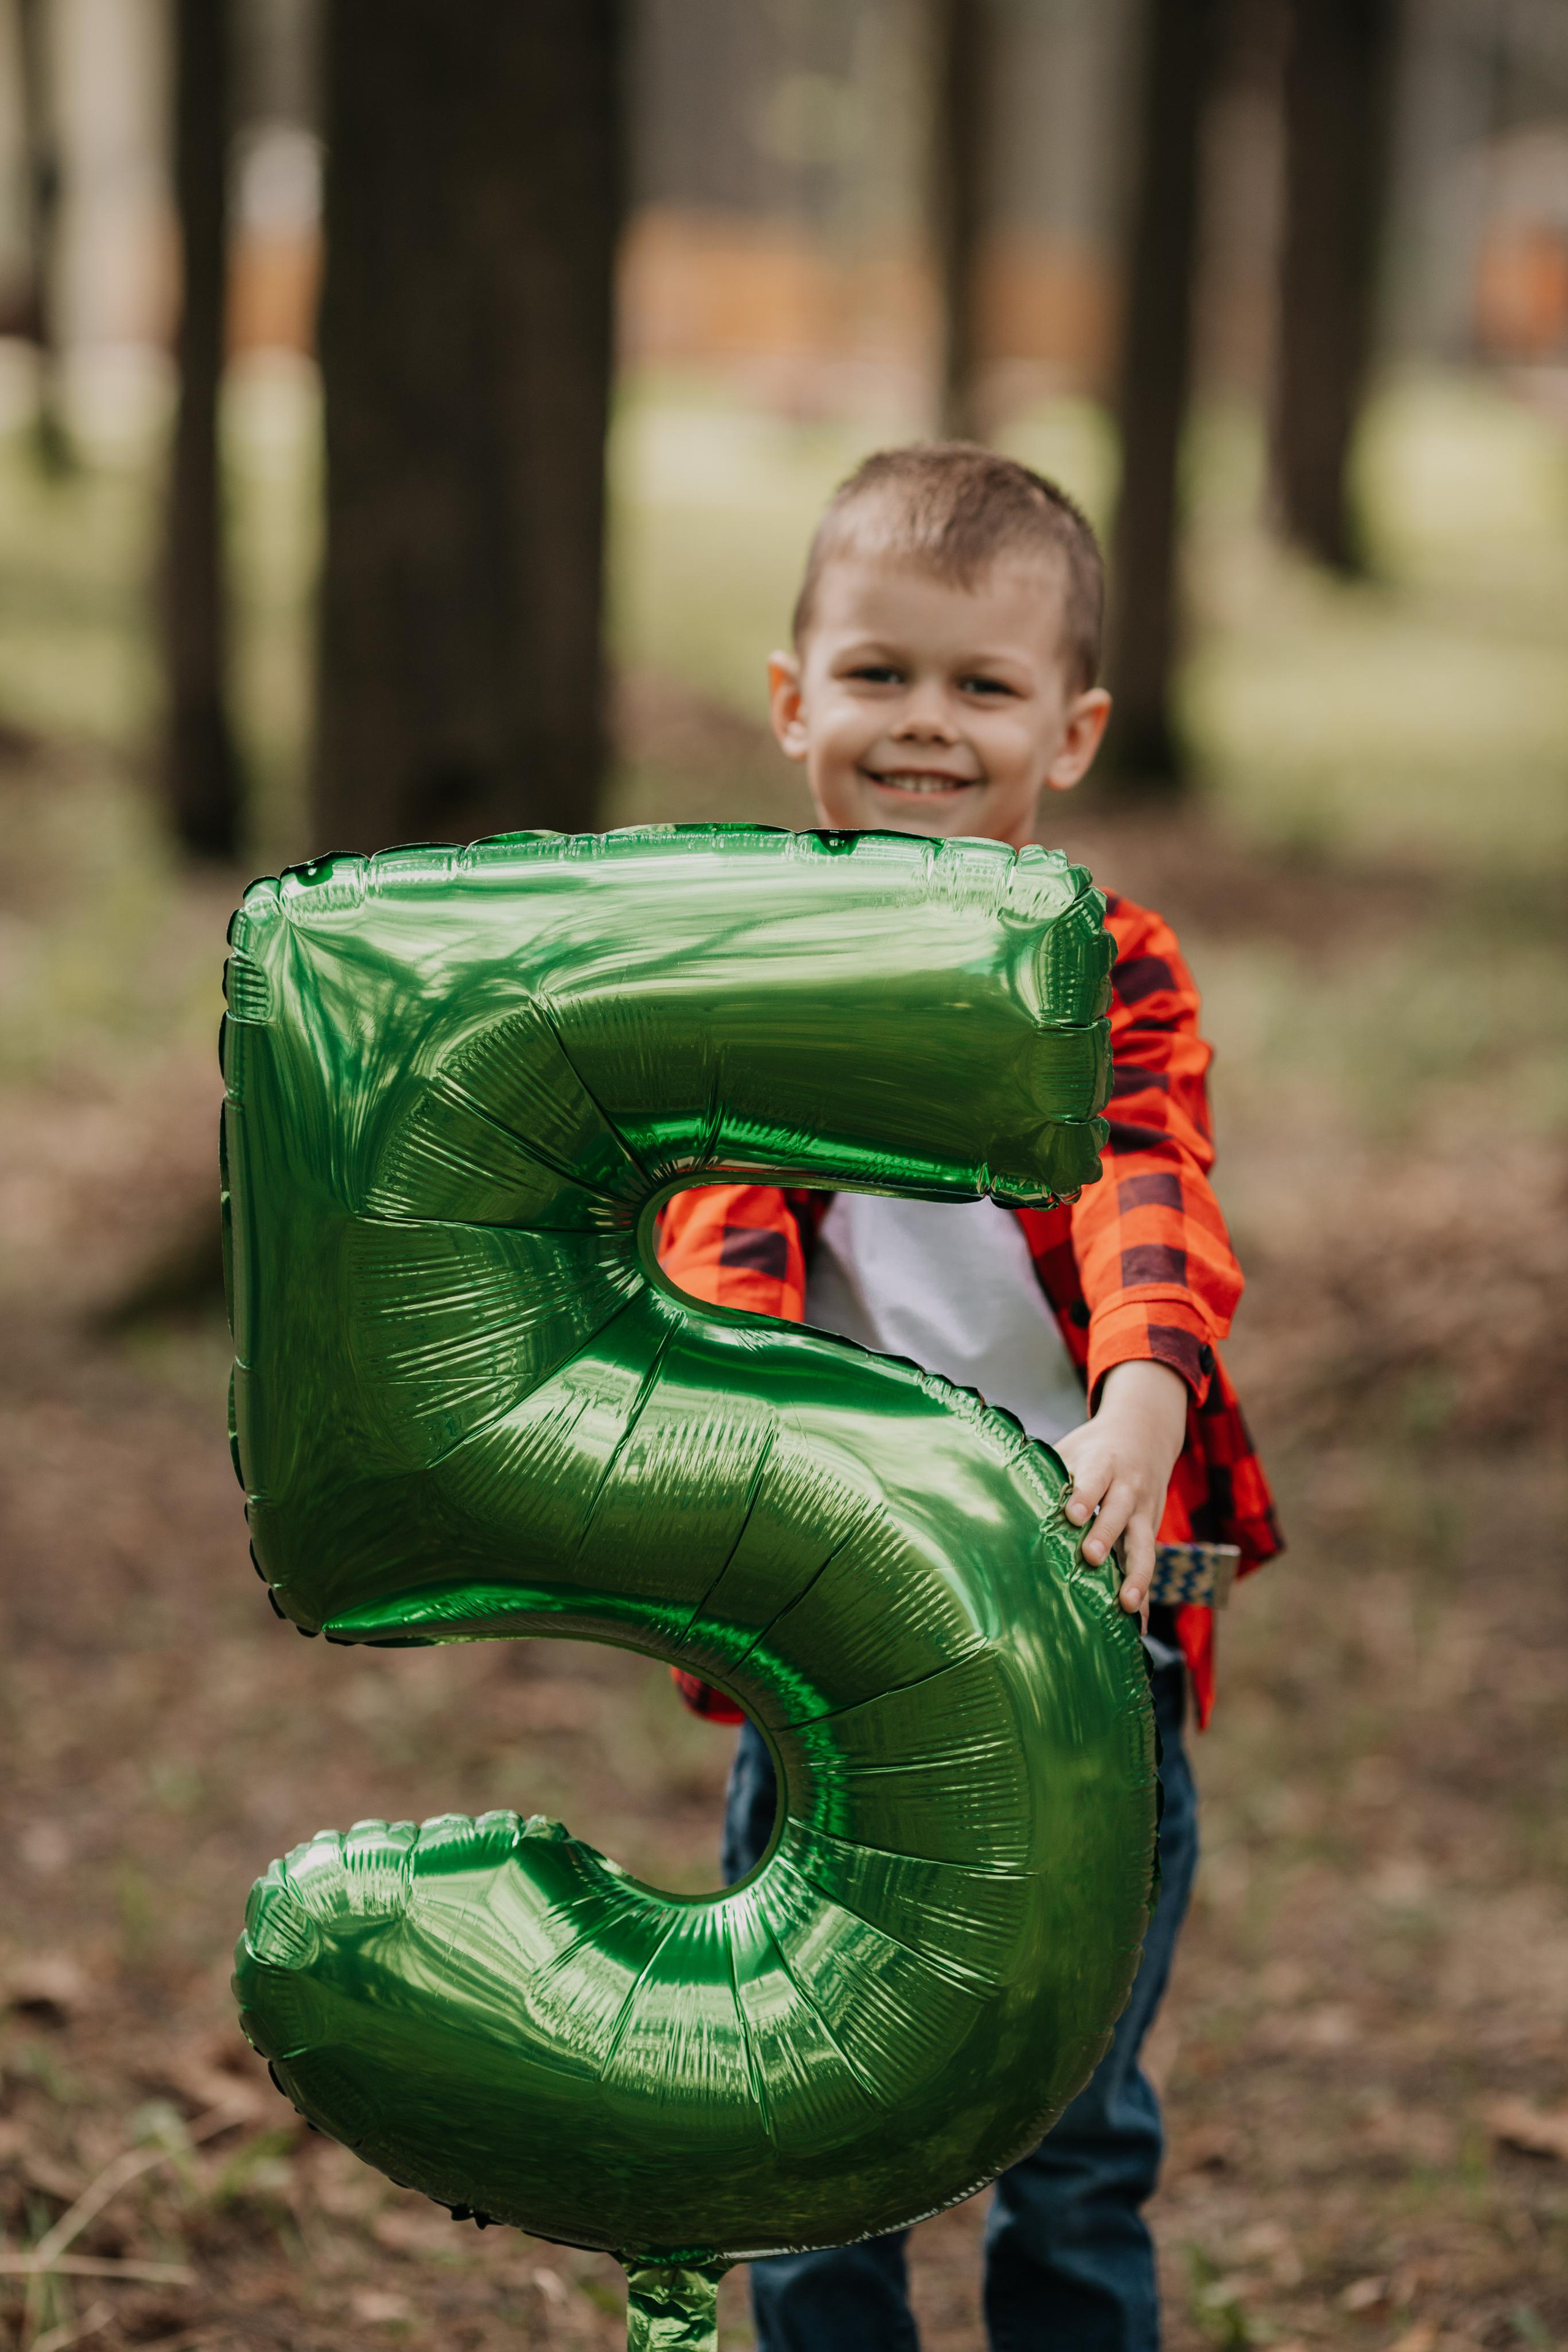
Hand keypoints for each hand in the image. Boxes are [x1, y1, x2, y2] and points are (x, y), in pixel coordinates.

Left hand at [1054, 1359, 1188, 1619]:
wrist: (1146, 1432)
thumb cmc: (1095, 1448)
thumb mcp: (1071, 1448)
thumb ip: (1046, 1470)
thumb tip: (997, 1493)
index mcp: (1103, 1464)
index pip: (1094, 1480)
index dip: (1083, 1496)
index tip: (1071, 1515)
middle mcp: (1128, 1488)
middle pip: (1119, 1513)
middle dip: (1106, 1535)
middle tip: (1090, 1557)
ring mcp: (1144, 1512)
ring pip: (1144, 1545)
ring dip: (1137, 1576)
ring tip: (1127, 1604)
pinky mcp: (1151, 1531)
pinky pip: (1148, 1564)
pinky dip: (1145, 1592)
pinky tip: (1139, 1623)